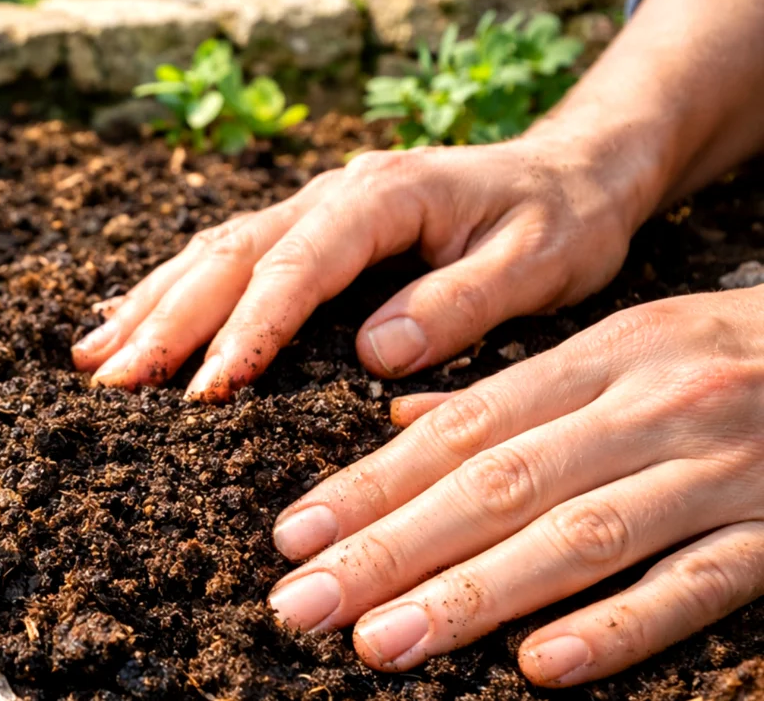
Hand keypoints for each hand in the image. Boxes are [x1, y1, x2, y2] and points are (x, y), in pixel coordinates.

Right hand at [73, 137, 654, 399]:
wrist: (574, 171)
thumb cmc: (562, 218)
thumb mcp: (541, 261)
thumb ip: (463, 303)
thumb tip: (374, 353)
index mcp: (384, 196)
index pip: (296, 266)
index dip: (245, 330)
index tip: (204, 393)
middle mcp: (334, 194)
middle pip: (231, 257)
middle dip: (167, 323)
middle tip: (110, 387)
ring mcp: (314, 208)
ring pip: (212, 252)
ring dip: (152, 307)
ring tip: (93, 361)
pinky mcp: (309, 230)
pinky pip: (225, 256)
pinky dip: (171, 291)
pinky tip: (128, 322)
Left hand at [268, 289, 763, 685]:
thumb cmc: (732, 354)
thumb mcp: (623, 347)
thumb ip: (516, 394)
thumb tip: (402, 426)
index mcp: (602, 359)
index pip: (462, 430)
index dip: (371, 484)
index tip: (294, 536)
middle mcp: (649, 409)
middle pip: (499, 485)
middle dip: (389, 549)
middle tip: (301, 606)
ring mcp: (719, 472)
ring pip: (579, 537)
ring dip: (473, 595)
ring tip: (381, 644)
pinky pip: (699, 585)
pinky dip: (620, 625)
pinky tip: (542, 666)